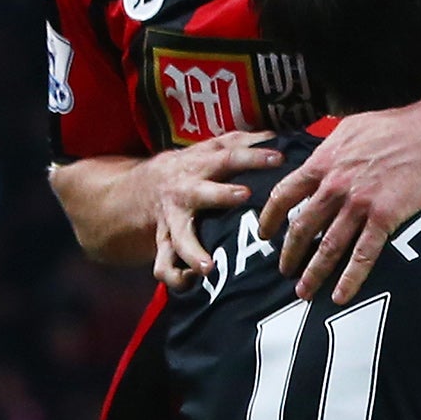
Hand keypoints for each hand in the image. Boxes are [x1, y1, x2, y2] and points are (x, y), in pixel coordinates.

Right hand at [152, 131, 283, 287]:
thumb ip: (239, 142)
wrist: (142, 187)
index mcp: (200, 165)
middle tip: (245, 196)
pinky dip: (174, 277)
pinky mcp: (164, 243)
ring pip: (178, 237)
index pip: (230, 157)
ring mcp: (173, 220)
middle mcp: (185, 192)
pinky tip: (190, 285)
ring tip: (207, 268)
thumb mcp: (209, 149)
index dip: (253, 157)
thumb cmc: (191, 168)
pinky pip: (164, 265)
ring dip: (192, 251)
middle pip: (203, 192)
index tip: (279, 158)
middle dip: (222, 194)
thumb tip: (274, 134)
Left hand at [257, 99, 420, 304]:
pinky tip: (341, 295)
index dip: (270, 218)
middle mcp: (335, 187)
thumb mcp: (349, 128)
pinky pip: (363, 255)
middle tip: (284, 271)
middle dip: (289, 254)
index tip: (265, 234)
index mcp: (322, 163)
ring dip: (313, 273)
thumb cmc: (392, 128)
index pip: (283, 195)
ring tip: (304, 291)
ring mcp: (358, 204)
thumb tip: (313, 160)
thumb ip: (327, 148)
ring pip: (328, 247)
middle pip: (302, 228)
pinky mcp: (384, 218)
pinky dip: (350, 278)